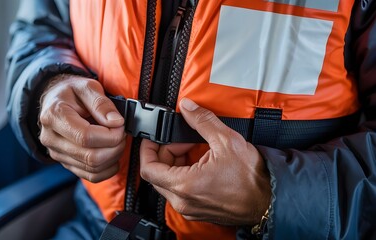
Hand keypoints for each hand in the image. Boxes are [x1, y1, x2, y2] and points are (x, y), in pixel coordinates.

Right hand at [39, 74, 125, 182]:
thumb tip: (116, 122)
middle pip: (90, 156)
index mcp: (54, 116)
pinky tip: (112, 155)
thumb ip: (101, 103)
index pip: (85, 137)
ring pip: (92, 168)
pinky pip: (90, 176)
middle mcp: (51, 138)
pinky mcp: (65, 163)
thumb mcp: (87, 86)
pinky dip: (107, 169)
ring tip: (117, 141)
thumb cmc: (71, 92)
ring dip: (113, 157)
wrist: (55, 100)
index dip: (110, 135)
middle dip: (115, 147)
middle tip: (121, 133)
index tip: (120, 125)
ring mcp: (57, 153)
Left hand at [140, 98, 270, 224]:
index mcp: (185, 185)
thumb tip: (188, 107)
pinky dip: (183, 175)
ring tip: (192, 149)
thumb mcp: (227, 141)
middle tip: (180, 141)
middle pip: (156, 174)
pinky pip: (179, 192)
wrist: (269, 200)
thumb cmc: (252, 178)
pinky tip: (199, 162)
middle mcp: (183, 201)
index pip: (148, 168)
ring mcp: (189, 208)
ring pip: (167, 183)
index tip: (153, 137)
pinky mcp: (197, 210)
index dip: (147, 148)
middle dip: (164, 153)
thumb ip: (202, 121)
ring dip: (174, 163)